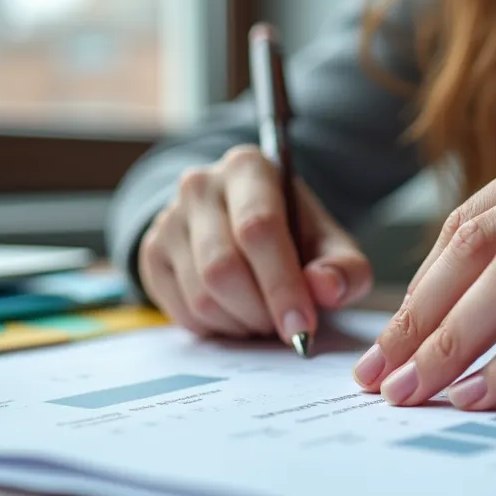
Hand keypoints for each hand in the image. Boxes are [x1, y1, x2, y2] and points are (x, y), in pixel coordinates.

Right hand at [139, 145, 372, 345]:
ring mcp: (169, 219)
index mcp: (249, 168)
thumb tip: (326, 289)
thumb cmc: (292, 233)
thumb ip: (343, 266)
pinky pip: (180, 310)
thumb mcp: (329, 243)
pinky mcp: (151, 253)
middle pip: (223, 267)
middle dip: (260, 311)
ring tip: (262, 317)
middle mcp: (200, 186)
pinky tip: (235, 314)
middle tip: (282, 327)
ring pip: (200, 294)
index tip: (302, 328)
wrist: (240, 222)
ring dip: (239, 323)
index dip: (282, 285)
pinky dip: (216, 328)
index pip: (259, 228)